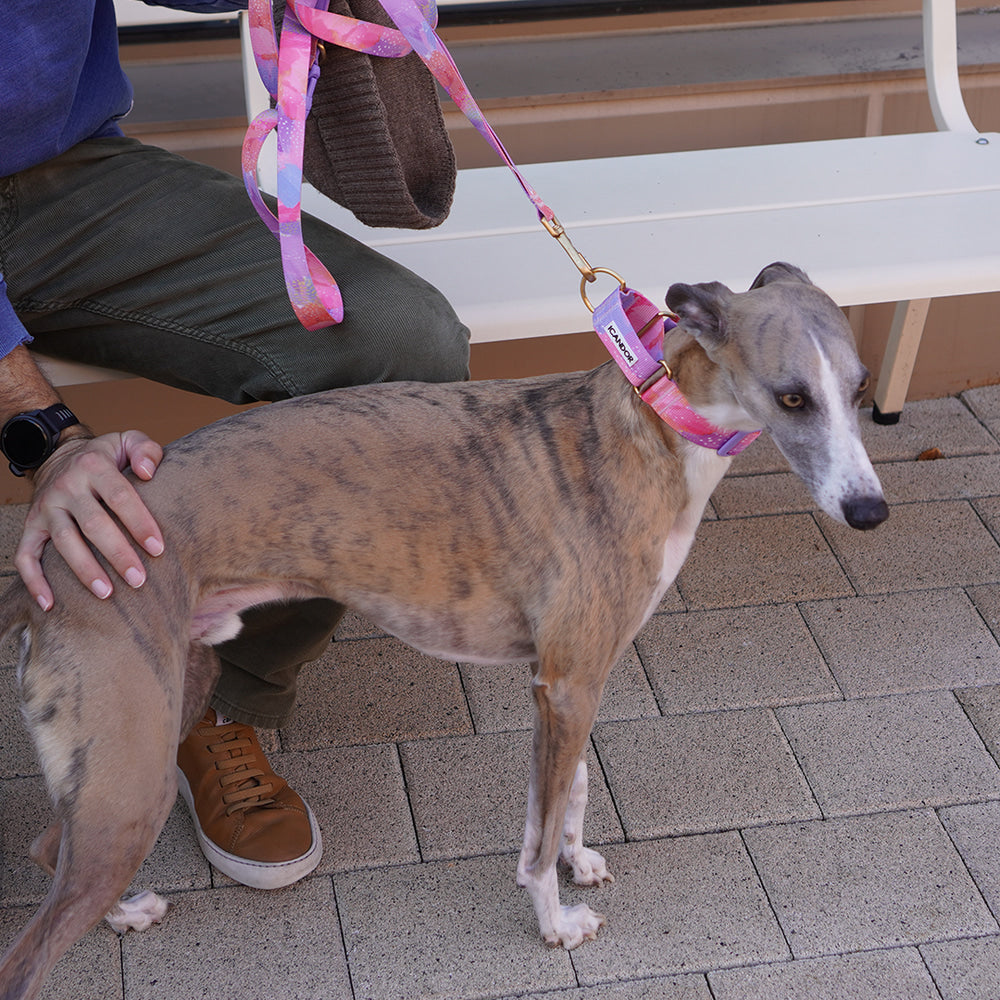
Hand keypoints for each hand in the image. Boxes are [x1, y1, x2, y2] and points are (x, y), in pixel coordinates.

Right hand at [15, 431, 164, 610]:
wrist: (59, 453)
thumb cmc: (106, 456)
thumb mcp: (127, 440)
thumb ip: (145, 450)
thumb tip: (148, 471)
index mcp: (95, 466)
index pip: (120, 497)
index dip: (139, 523)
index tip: (158, 548)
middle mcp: (67, 487)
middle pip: (93, 524)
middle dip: (117, 554)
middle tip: (139, 579)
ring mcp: (46, 507)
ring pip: (63, 542)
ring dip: (84, 570)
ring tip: (107, 593)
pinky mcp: (30, 524)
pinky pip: (26, 555)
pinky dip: (34, 581)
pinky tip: (50, 604)